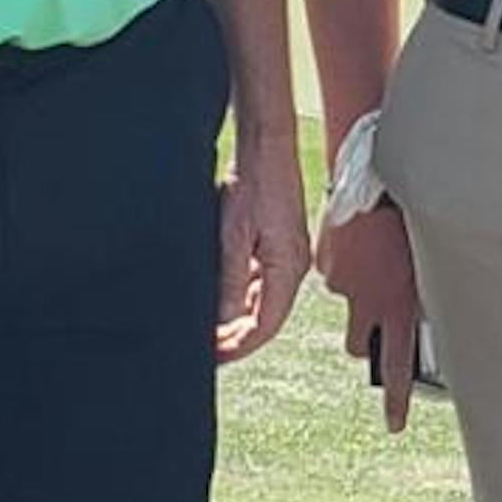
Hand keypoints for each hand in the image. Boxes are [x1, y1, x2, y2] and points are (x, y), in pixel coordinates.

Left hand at [215, 140, 310, 361]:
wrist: (266, 144)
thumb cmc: (256, 180)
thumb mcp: (233, 235)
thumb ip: (229, 281)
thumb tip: (223, 320)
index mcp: (288, 268)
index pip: (266, 326)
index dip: (239, 346)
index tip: (215, 357)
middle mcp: (293, 267)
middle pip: (266, 319)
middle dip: (238, 338)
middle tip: (208, 349)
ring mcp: (287, 256)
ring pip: (263, 302)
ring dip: (238, 319)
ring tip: (210, 330)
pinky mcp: (278, 244)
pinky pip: (260, 282)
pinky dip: (241, 297)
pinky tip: (220, 300)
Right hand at [317, 199, 422, 434]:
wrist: (372, 175)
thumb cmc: (408, 213)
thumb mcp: (426, 259)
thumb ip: (420, 292)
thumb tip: (427, 310)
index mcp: (397, 303)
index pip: (395, 364)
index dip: (395, 398)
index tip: (394, 423)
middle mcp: (366, 300)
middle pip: (356, 346)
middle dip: (362, 339)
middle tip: (374, 316)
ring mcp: (341, 284)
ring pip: (346, 304)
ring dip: (355, 292)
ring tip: (371, 259)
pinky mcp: (322, 264)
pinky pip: (332, 272)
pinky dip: (343, 261)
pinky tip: (358, 238)